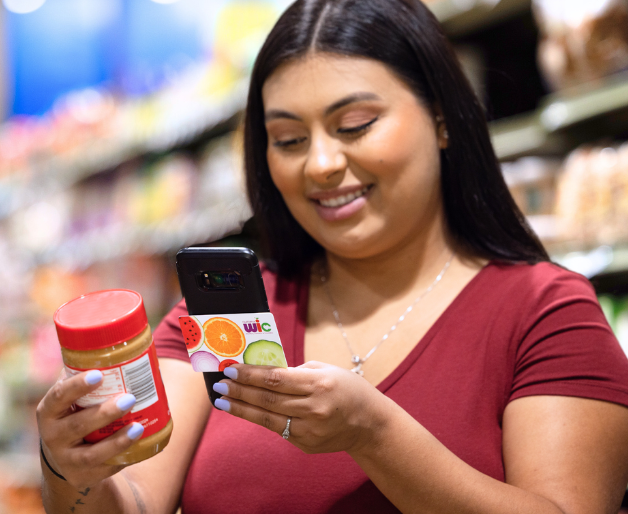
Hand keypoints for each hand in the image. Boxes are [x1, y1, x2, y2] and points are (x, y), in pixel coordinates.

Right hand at [36, 369, 144, 489]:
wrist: (66, 456)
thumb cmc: (75, 413)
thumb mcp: (73, 398)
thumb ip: (86, 374)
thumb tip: (120, 345)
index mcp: (50, 410)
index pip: (59, 396)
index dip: (77, 386)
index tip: (98, 375)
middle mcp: (53, 436)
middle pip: (78, 426)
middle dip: (105, 413)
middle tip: (129, 399)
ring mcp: (67, 459)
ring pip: (91, 454)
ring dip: (117, 441)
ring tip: (138, 427)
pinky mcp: (83, 476)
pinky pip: (105, 469)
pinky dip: (123, 457)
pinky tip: (139, 444)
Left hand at [211, 361, 390, 454]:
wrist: (369, 422)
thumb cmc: (347, 388)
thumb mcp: (326, 370)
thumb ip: (296, 371)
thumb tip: (263, 372)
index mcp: (319, 383)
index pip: (276, 378)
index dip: (250, 375)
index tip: (231, 369)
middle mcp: (313, 407)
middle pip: (267, 398)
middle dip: (240, 390)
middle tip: (219, 384)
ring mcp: (309, 429)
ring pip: (267, 418)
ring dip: (242, 408)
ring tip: (222, 401)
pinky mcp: (306, 444)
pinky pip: (278, 429)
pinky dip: (260, 418)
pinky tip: (245, 410)